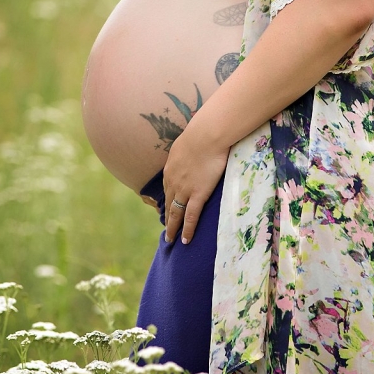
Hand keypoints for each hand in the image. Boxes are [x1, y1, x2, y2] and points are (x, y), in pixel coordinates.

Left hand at [163, 119, 230, 245]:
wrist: (207, 135)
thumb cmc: (202, 133)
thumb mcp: (188, 141)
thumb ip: (188, 149)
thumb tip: (194, 145)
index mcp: (171, 168)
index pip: (167, 188)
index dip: (168, 198)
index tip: (169, 207)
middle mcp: (173, 181)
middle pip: (169, 203)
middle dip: (167, 217)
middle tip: (166, 229)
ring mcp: (184, 190)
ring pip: (176, 213)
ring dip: (173, 228)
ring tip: (171, 239)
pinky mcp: (198, 195)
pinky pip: (190, 217)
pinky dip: (187, 230)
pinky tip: (185, 240)